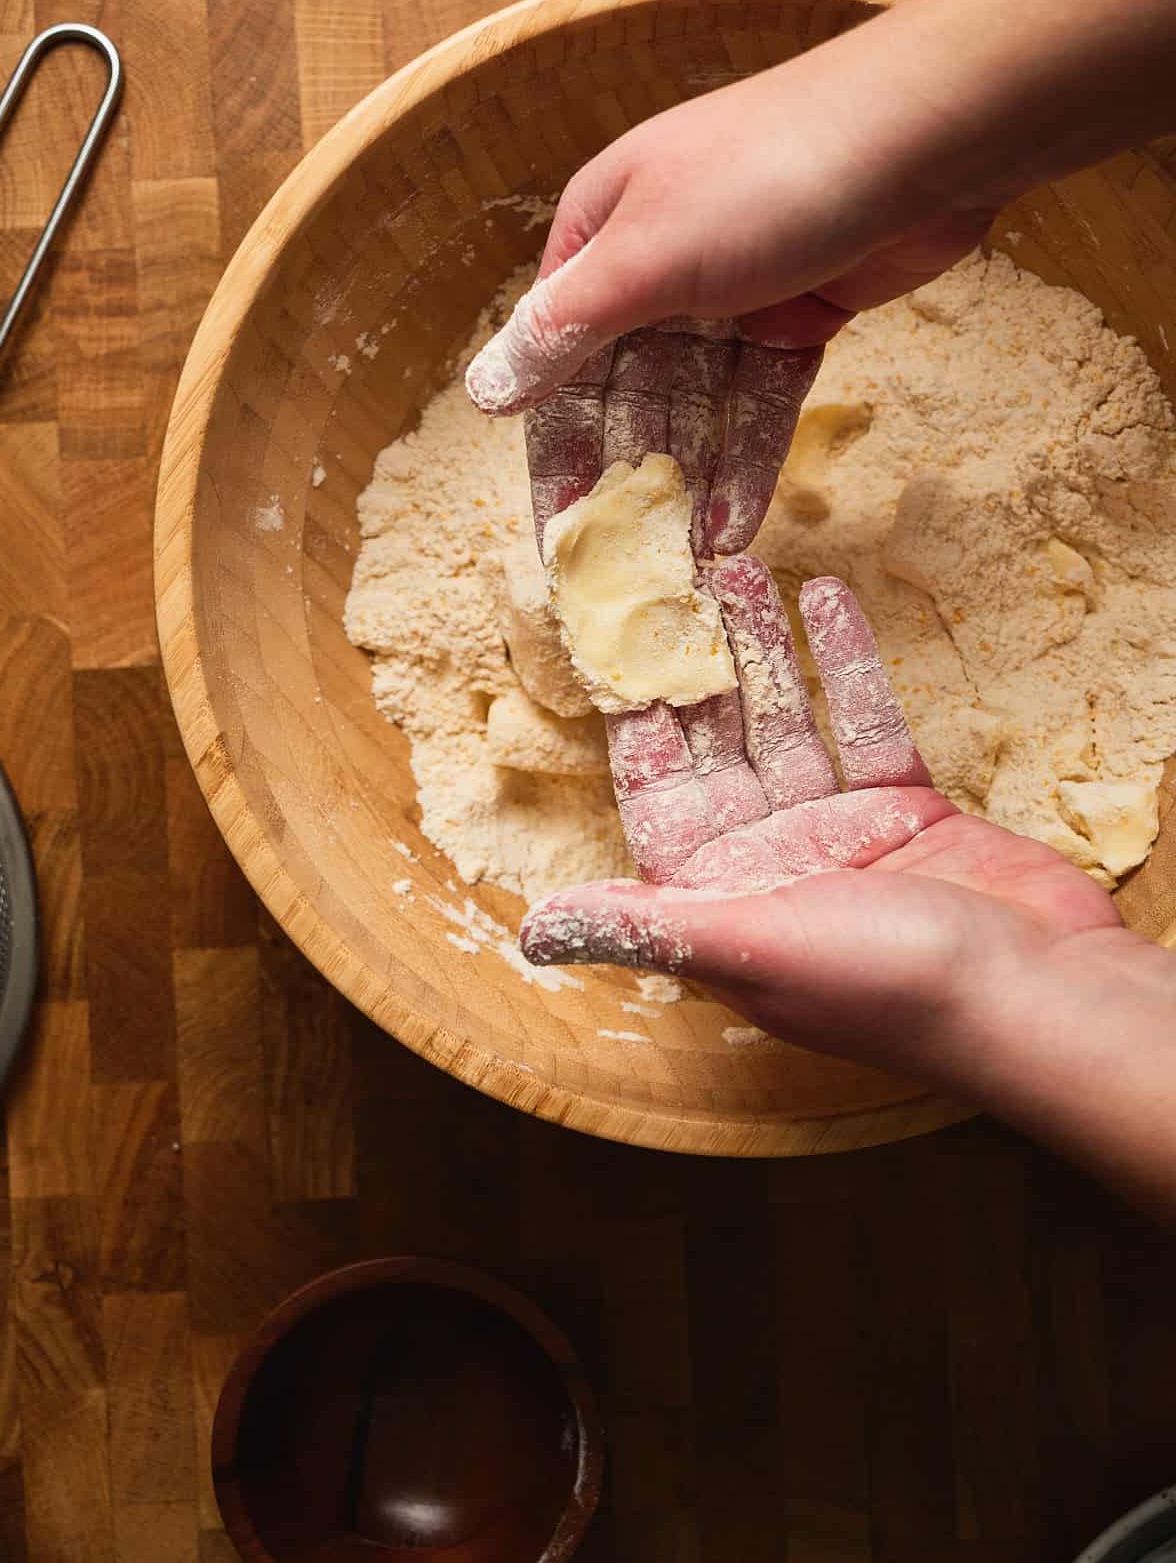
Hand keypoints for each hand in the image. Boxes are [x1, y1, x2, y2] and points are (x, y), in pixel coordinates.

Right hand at [466, 48, 992, 551]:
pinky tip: (737, 527)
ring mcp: (729, 295)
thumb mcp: (645, 256)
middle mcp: (655, 268)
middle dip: (627, 483)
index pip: (556, 364)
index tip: (556, 539)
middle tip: (628, 573)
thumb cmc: (766, 176)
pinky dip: (750, 460)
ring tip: (687, 568)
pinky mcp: (798, 318)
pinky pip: (760, 406)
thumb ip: (564, 329)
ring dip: (690, 485)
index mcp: (600, 238)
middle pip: (626, 397)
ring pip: (697, 410)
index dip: (555, 456)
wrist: (924, 135)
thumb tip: (483, 391)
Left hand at [520, 561, 1122, 1083]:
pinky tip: (824, 598)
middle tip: (672, 576)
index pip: (653, 792)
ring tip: (738, 567)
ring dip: (763, 649)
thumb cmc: (891, 987)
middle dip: (695, 664)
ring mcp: (838, 834)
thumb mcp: (751, 950)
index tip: (605, 633)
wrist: (1038, 998)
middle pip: (716, 744)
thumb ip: (645, 928)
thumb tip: (528, 936)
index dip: (629, 714)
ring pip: (786, 722)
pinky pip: (864, 724)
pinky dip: (845, 664)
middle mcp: (768, 865)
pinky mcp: (906, 810)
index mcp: (716, 900)